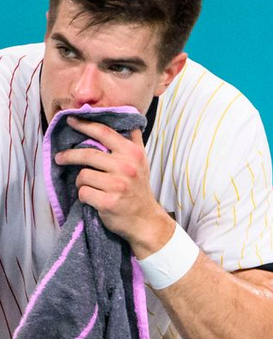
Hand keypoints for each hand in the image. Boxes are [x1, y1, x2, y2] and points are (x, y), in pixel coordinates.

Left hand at [56, 118, 173, 254]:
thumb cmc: (139, 189)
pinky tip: (94, 199)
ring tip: (89, 186)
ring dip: (81, 182)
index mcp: (133, 154)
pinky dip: (84, 196)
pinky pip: (83, 193)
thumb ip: (133, 141)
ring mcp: (118, 186)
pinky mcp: (108, 202)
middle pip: (87, 154)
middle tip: (60, 158)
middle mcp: (127, 168)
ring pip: (83, 176)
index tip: (70, 120)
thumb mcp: (141, 162)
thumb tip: (128, 118)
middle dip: (69, 156)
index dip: (84, 124)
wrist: (145, 220)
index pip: (104, 132)